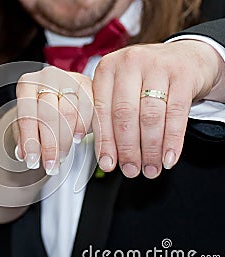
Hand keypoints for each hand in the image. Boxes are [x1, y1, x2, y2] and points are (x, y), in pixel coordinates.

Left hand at [14, 66, 92, 174]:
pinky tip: (77, 139)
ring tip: (62, 156)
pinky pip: (87, 108)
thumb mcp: (27, 120)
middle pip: (48, 115)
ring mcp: (68, 78)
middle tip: (51, 165)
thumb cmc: (38, 108)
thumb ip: (24, 136)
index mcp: (26, 84)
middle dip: (50, 146)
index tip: (33, 161)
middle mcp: (46, 77)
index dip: (30, 142)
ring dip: (65, 140)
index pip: (27, 116)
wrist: (55, 92)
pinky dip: (82, 127)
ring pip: (68, 113)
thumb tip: (23, 154)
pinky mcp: (87, 83)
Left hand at [92, 40, 224, 177]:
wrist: (184, 57)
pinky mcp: (183, 74)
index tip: (108, 164)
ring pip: (150, 116)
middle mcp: (129, 63)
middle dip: (128, 149)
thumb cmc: (146, 79)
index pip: (102, 110)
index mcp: (107, 69)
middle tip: (131, 170)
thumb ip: (109, 115)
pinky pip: (176, 113)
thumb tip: (106, 156)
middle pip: (125, 115)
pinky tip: (168, 157)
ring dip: (150, 149)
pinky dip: (172, 140)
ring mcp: (157, 66)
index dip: (105, 142)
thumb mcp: (121, 89)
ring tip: (150, 168)